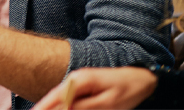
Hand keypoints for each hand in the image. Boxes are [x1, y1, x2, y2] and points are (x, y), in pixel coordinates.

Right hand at [35, 67, 156, 109]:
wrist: (139, 77)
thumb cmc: (126, 90)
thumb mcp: (107, 103)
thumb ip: (85, 107)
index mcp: (79, 81)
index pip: (56, 97)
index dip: (43, 107)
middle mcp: (75, 80)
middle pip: (54, 98)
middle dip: (45, 107)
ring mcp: (78, 83)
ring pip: (60, 100)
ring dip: (53, 107)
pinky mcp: (82, 89)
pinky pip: (69, 100)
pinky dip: (63, 106)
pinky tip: (61, 108)